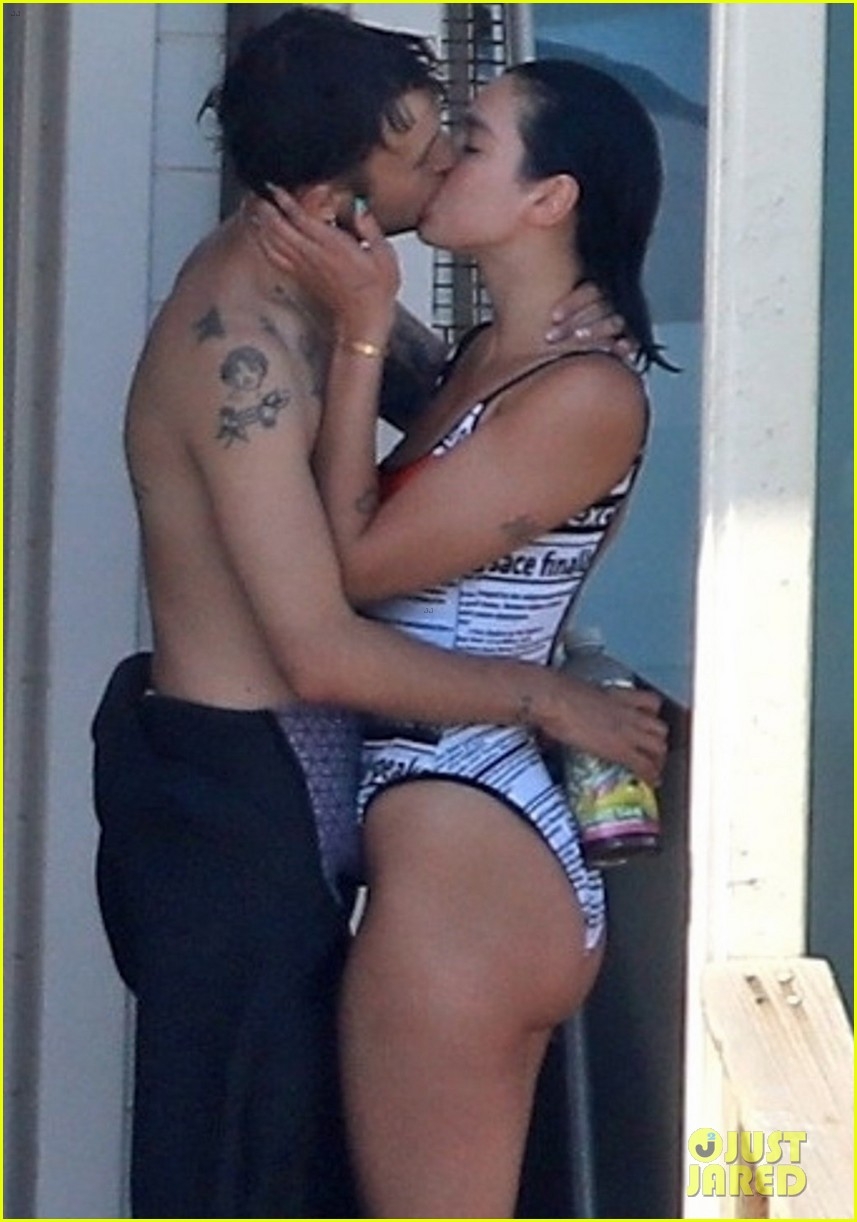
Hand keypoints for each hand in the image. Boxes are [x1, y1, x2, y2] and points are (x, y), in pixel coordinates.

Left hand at [245, 187, 399, 340]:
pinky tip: (260, 236)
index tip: (276, 187)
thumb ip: (370, 227)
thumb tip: (359, 208)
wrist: (363, 320)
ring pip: (272, 243)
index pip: (301, 218)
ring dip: (261, 225)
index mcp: (332, 246)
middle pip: (279, 228)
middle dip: (266, 209)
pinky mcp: (300, 277)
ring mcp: (303, 268)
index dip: (285, 201)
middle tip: (259, 193)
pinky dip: (264, 245)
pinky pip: (275, 259)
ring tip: (254, 209)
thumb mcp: (384, 255)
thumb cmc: (375, 290)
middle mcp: (313, 256)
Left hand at [546, 281, 637, 366]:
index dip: (572, 303)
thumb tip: (514, 312)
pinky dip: (625, 344)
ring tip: (578, 340)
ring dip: (595, 330)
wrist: (586, 351)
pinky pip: (631, 339)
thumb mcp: (554, 319)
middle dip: (575, 320)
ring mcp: (619, 320)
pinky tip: (618, 350)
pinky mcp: (628, 339)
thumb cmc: (563, 329)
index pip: (589, 290)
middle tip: (552, 337)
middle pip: (598, 305)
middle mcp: (608, 304)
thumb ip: (547, 316)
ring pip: (614, 320)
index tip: (553, 317)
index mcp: (593, 293)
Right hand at [552, 675, 667, 785]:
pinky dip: (650, 775)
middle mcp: (629, 712)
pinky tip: (650, 781)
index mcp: (619, 695)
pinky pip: (645, 766)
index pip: (652, 702)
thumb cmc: (556, 694)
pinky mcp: (621, 750)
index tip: (648, 724)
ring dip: (658, 757)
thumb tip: (563, 719)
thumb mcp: (579, 693)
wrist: (555, 700)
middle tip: (652, 752)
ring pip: (660, 747)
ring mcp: (628, 731)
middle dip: (658, 741)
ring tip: (652, 766)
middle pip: (661, 728)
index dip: (654, 715)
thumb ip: (582, 703)